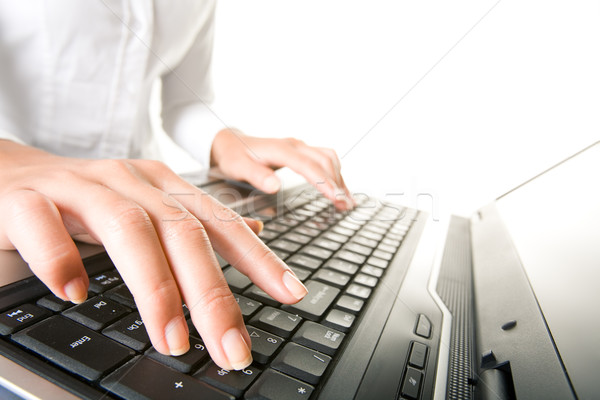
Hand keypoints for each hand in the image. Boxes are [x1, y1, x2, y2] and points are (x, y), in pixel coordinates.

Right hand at [0, 140, 307, 369]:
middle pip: (183, 234)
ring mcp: (80, 187)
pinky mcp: (29, 198)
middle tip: (233, 349)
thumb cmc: (84, 201)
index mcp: (161, 187)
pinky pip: (46, 226)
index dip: (259, 258)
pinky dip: (63, 259)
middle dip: (214, 295)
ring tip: (172, 339)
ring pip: (129, 230)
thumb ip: (198, 220)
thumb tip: (255, 229)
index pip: (219, 223)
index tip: (293, 293)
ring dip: (155, 289)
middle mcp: (129, 182)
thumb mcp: (148, 206)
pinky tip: (76, 294)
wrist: (7, 175)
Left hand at [211, 129, 354, 209]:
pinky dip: (336, 173)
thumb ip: (256, 176)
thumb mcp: (238, 167)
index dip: (324, 182)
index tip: (335, 197)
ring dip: (340, 178)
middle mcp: (294, 145)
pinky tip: (340, 188)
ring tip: (347, 200)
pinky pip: (325, 159)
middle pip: (325, 161)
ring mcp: (299, 147)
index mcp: (281, 149)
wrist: (230, 143)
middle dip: (337, 183)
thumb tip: (275, 186)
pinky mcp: (301, 151)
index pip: (309, 166)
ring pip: (328, 158)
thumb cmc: (234, 157)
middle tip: (345, 206)